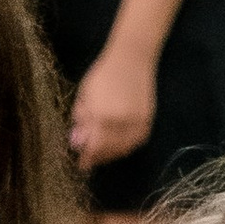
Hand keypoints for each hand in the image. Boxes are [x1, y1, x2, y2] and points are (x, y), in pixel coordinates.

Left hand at [68, 43, 157, 171]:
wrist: (132, 58)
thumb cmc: (104, 74)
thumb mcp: (85, 95)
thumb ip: (81, 120)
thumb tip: (77, 143)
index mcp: (102, 115)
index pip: (93, 147)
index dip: (86, 158)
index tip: (81, 164)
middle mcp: (120, 122)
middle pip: (108, 151)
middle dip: (98, 157)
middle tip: (90, 160)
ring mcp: (136, 122)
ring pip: (123, 149)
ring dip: (111, 155)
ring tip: (102, 154)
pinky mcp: (147, 120)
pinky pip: (135, 142)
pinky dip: (125, 148)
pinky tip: (117, 146)